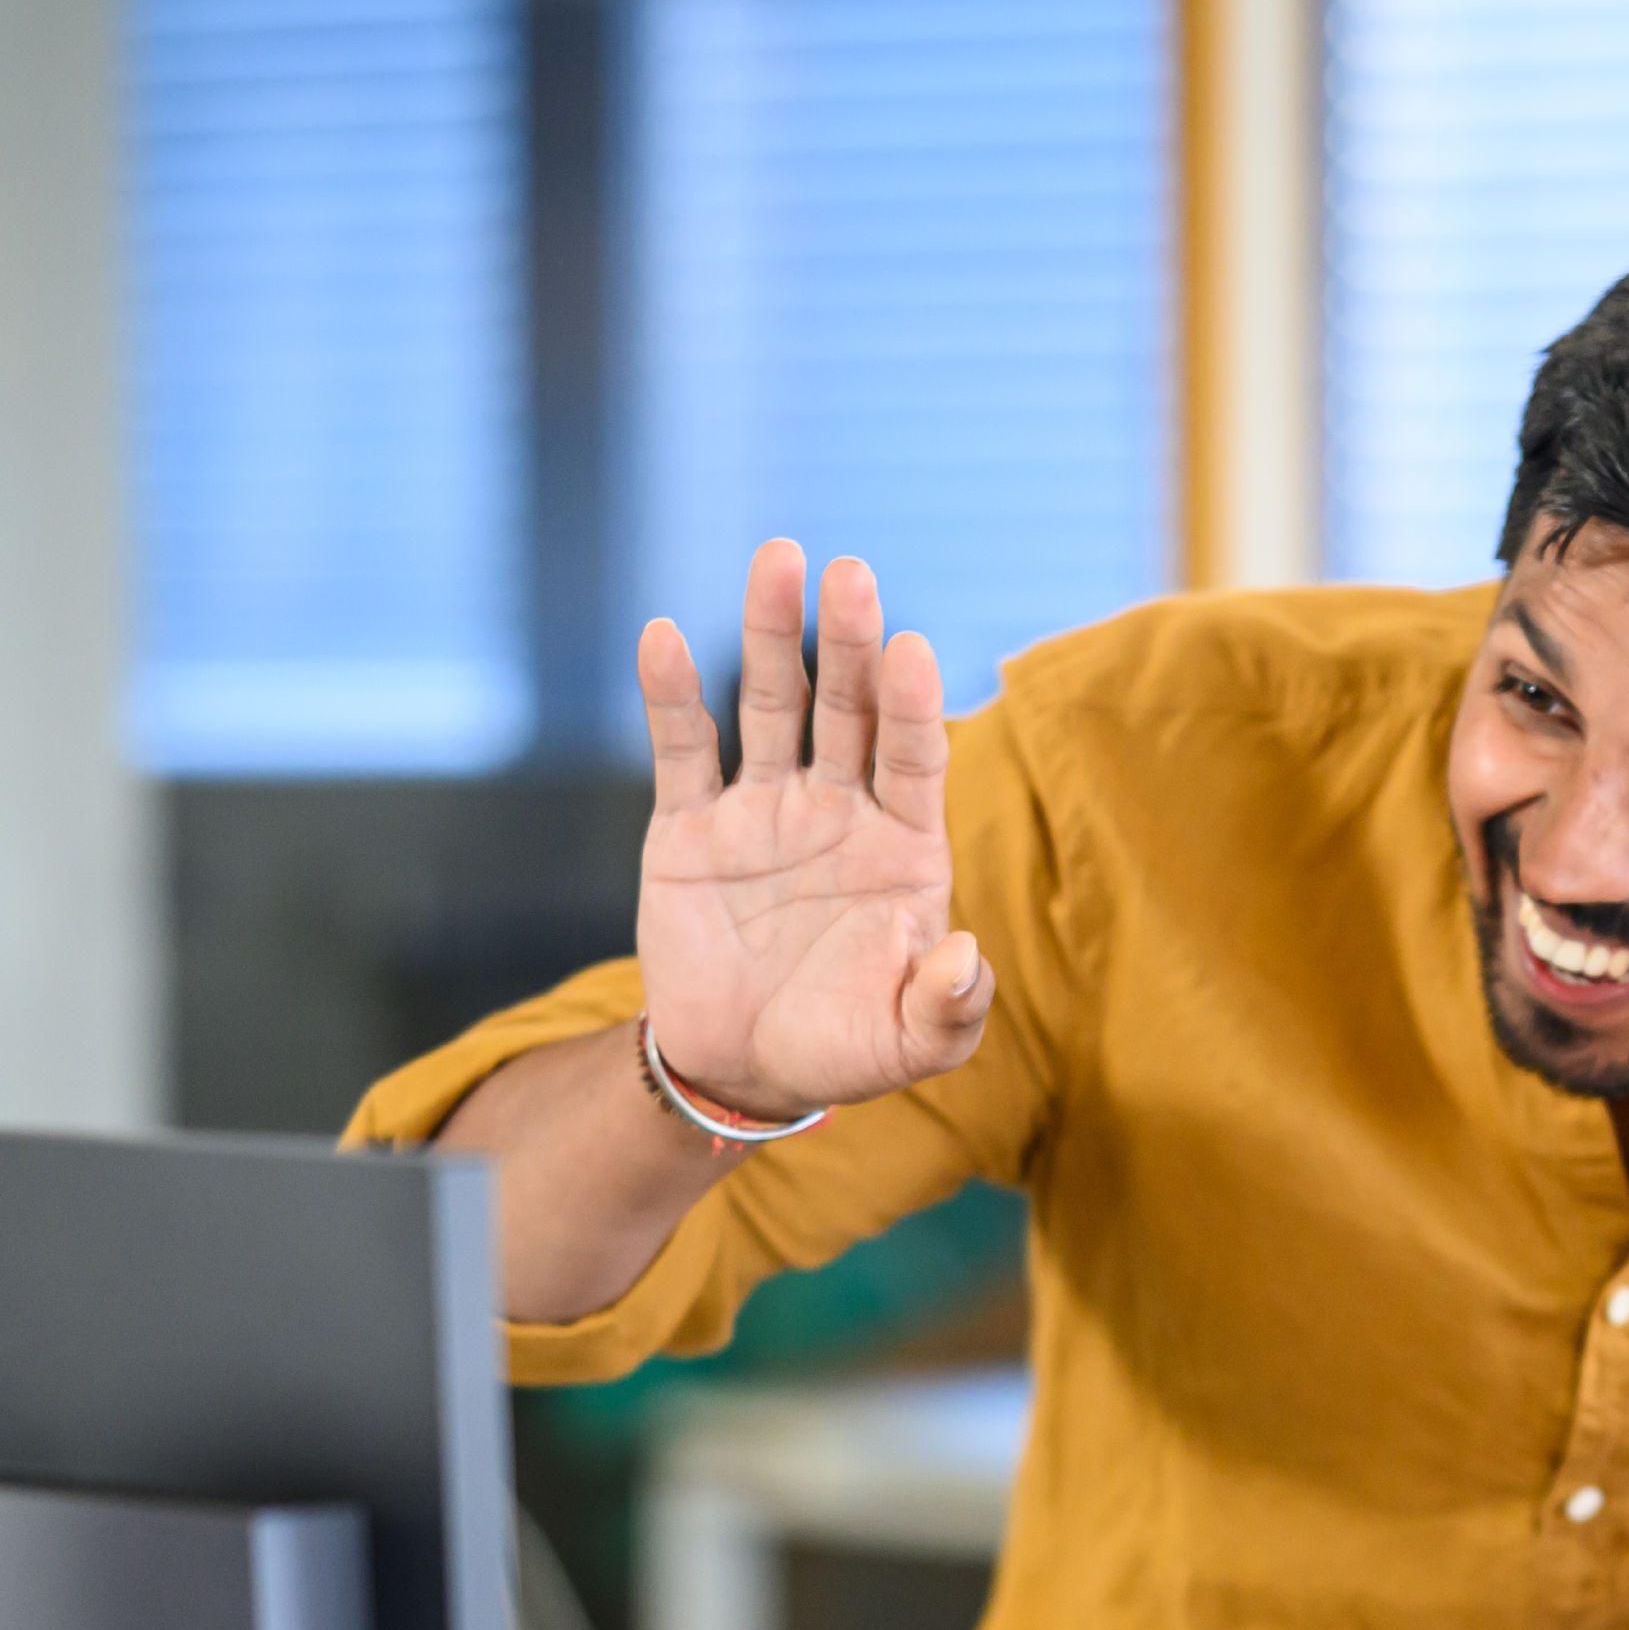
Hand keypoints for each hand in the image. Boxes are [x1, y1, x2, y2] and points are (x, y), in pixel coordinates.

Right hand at [632, 543, 996, 1120]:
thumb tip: (966, 955)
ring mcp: (764, 810)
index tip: (911, 649)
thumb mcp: (908, 1046)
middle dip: (848, 643)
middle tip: (850, 574)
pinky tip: (661, 635)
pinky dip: (670, 694)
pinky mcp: (690, 827)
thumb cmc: (843, 1050)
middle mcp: (839, 811)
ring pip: (770, 706)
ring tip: (779, 559)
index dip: (912, 706)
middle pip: (847, 708)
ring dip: (770, 634)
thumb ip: (948, 1008)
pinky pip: (682, 750)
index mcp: (903, 847)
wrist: (744, 1070)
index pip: (915, 758)